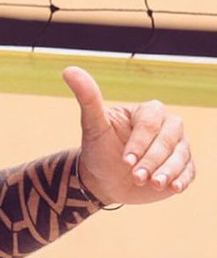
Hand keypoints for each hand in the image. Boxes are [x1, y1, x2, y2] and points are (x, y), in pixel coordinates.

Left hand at [63, 66, 195, 205]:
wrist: (104, 179)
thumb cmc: (99, 149)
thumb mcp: (92, 125)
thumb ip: (87, 98)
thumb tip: (69, 70)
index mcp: (147, 112)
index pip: (150, 122)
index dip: (140, 141)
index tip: (125, 160)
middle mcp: (166, 127)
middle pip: (169, 139)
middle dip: (153, 159)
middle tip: (136, 176)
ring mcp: (177, 147)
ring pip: (181, 155)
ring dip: (168, 171)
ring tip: (152, 184)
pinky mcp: (182, 166)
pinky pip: (189, 171)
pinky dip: (182, 179)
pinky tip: (172, 188)